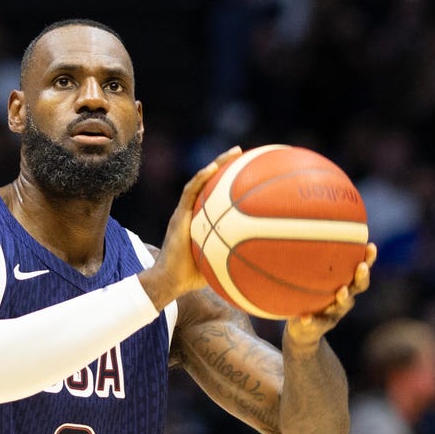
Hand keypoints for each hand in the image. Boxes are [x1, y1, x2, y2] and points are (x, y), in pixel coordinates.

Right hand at [140, 147, 242, 309]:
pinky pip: (189, 192)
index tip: (247, 170)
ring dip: (216, 164)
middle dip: (225, 166)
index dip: (229, 181)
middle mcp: (192, 212)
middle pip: (209, 183)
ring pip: (200, 181)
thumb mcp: (220, 262)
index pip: (215, 195)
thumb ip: (235, 254)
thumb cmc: (193, 277)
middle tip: (242, 153)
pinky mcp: (177, 216)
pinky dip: (200, 178)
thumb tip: (264, 257)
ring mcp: (184, 212)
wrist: (170, 281)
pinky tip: (212, 168)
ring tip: (235, 152)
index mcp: (202, 220)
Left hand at [285, 242, 376, 349]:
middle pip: (358, 287)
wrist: (302, 333)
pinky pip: (314, 323)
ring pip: (342, 306)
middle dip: (361, 277)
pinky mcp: (316, 327)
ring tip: (341, 291)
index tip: (370, 246)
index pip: (361, 270)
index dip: (368, 259)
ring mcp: (331, 315)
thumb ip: (311, 263)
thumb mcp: (311, 281)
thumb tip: (301, 227)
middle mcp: (343, 300)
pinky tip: (305, 317)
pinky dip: (311, 320)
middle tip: (361, 267)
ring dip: (343, 298)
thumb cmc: (308, 299)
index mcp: (345, 286)